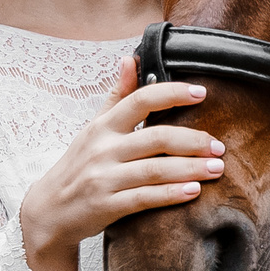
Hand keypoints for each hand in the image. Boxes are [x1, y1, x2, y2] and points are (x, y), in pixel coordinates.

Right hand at [17, 58, 222, 269]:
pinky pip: (145, 198)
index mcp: (102, 127)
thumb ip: (116, 96)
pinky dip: (171, 194)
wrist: (50, 211)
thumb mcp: (93, 128)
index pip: (140, 100)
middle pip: (156, 138)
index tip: (201, 93)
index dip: (172, 93)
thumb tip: (130, 59)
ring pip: (155, 170)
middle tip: (219, 146)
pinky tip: (194, 191)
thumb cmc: (78, 166)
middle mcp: (102, 149)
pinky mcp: (106, 206)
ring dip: (191, 169)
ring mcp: (103, 179)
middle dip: (193, 141)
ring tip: (217, 168)